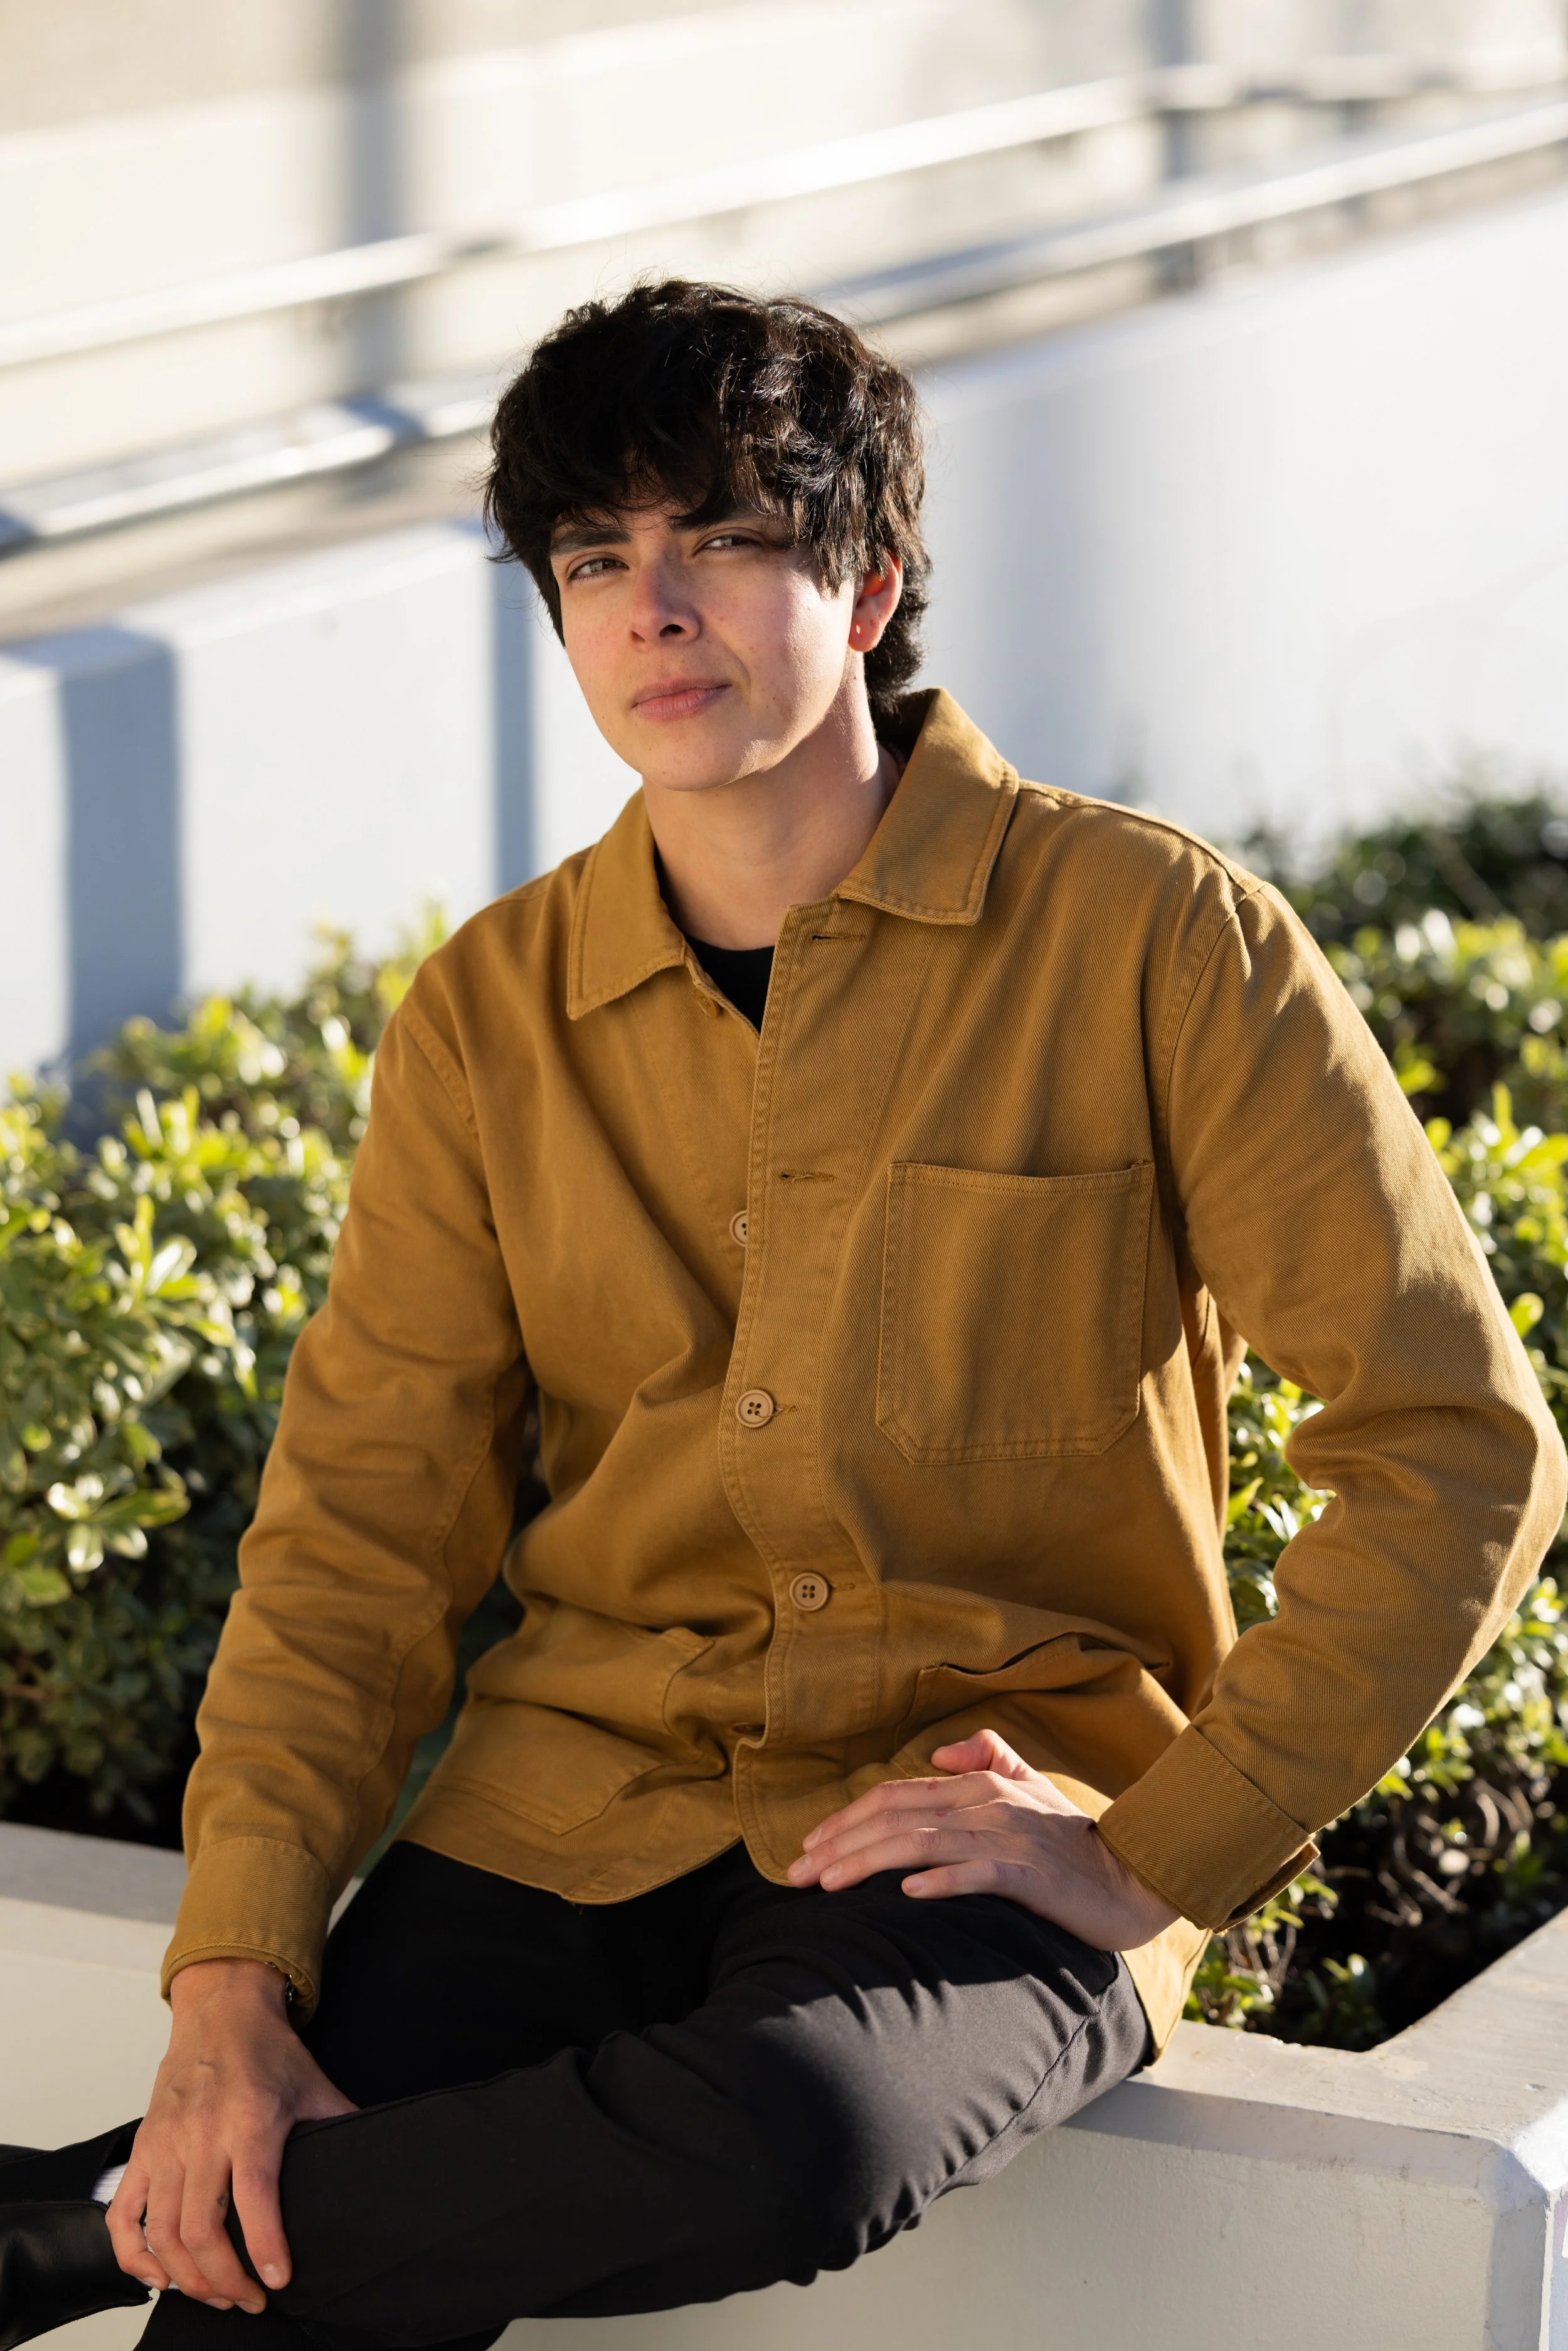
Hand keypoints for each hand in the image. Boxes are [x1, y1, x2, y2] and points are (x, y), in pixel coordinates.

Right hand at [106, 1958, 356, 2311]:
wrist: (221, 2009)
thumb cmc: (269, 2051)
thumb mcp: (315, 2084)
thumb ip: (342, 2126)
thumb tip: (382, 2161)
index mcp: (250, 2119)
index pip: (254, 2195)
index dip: (265, 2245)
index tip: (277, 2281)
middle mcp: (202, 2134)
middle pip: (202, 2226)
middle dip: (225, 2279)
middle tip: (250, 2301)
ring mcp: (166, 2143)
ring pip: (163, 2230)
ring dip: (187, 2277)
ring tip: (218, 2294)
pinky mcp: (142, 2148)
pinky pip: (124, 2214)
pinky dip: (135, 2255)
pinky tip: (160, 2278)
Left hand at [787, 1728, 1180, 1951]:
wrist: (1130, 1878)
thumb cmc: (1070, 1839)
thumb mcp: (1028, 1788)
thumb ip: (986, 1757)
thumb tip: (939, 1753)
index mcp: (979, 1784)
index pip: (895, 1795)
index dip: (846, 1818)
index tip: (807, 1847)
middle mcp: (986, 1805)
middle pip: (897, 1816)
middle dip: (839, 1844)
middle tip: (796, 1875)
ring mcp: (1008, 1840)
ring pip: (923, 1843)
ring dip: (870, 1862)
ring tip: (830, 1884)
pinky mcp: (1031, 1877)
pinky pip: (978, 1874)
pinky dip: (942, 1880)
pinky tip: (908, 1894)